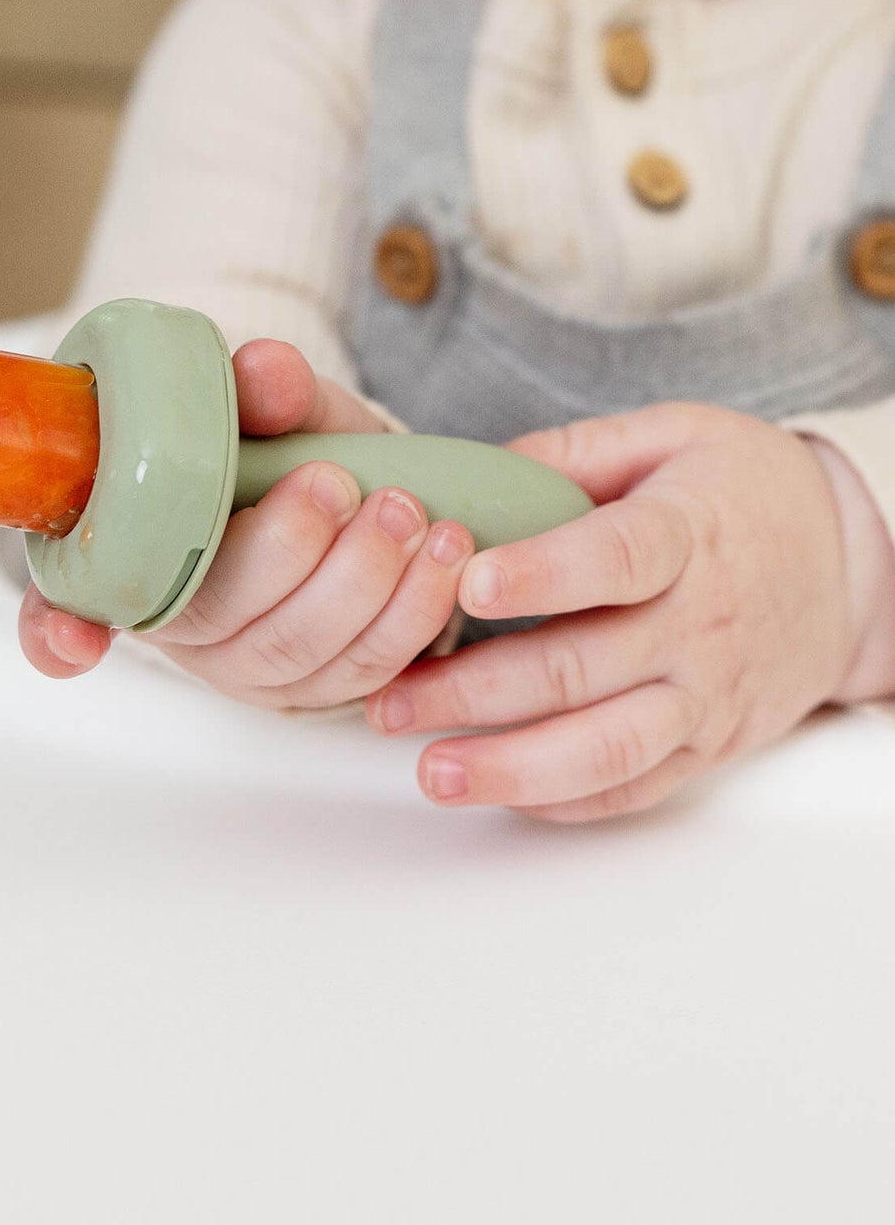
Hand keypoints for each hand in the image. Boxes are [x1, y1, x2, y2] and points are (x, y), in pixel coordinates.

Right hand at [19, 338, 473, 705]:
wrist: (349, 485)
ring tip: (410, 512)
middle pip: (218, 619)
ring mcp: (247, 666)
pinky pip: (367, 669)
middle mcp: (178, 625)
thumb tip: (266, 370)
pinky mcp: (319, 686)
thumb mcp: (271, 408)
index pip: (59, 612)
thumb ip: (264, 388)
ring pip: (299, 652)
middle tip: (340, 485)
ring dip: (365, 581)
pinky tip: (445, 553)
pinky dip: (414, 610)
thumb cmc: (283, 451)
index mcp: (128, 557)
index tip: (73, 641)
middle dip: (288, 554)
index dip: (57, 634)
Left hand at [369, 403, 894, 823]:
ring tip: (433, 772)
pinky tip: (498, 795)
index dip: (543, 574)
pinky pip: (635, 789)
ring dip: (512, 769)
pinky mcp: (708, 745)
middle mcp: (698, 625)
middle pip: (583, 669)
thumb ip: (570, 453)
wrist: (850, 563)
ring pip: (607, 749)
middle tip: (388, 700)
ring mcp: (705, 696)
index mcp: (687, 535)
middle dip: (475, 691)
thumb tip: (471, 475)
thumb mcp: (670, 435)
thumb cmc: (738, 491)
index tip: (467, 585)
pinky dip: (564, 801)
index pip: (617, 560)